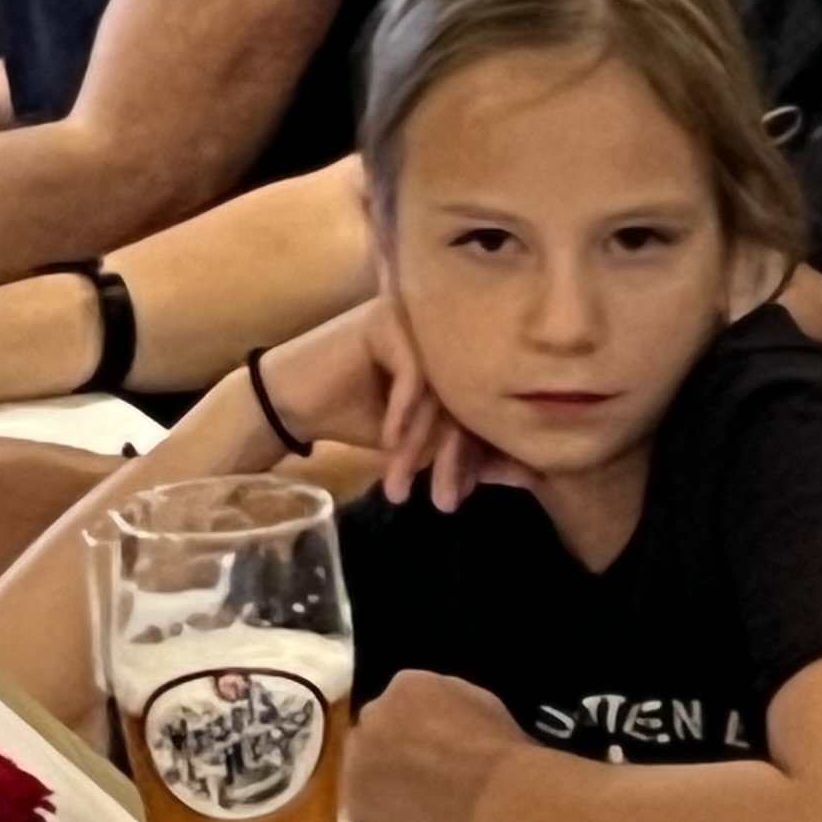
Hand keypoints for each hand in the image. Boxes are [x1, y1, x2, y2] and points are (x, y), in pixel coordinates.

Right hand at [259, 300, 533, 512]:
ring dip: (420, 445)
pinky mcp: (387, 320)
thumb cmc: (356, 416)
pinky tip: (387, 445)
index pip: (484, 403)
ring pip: (441, 391)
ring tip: (402, 484)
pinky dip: (402, 415)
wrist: (292, 402)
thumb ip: (461, 446)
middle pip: (467, 398)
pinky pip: (412, 375)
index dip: (478, 454)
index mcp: (461, 352)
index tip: (467, 495)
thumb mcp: (417, 439)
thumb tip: (530, 475)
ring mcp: (418, 319)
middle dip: (453, 458)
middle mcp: (446, 330)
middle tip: (445, 502)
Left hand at [343, 669, 525, 821]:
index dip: (413, 722)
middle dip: (390, 742)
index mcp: (404, 685)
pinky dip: (378, 805)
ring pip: (361, 762)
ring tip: (411, 791)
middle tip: (418, 765)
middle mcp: (373, 714)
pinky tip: (406, 811)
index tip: (430, 739)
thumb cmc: (495, 745)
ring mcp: (359, 758)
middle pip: (374, 727)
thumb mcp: (473, 698)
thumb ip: (439, 698)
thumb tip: (428, 711)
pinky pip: (361, 798)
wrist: (496, 794)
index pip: (397, 700)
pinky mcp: (356, 799)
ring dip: (379, 772)